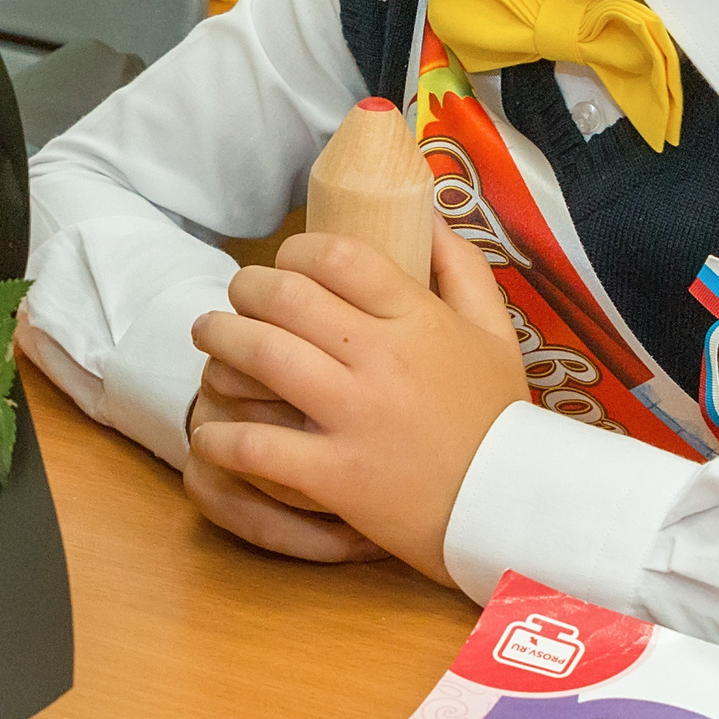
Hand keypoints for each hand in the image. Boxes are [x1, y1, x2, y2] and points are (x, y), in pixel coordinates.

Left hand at [189, 220, 526, 585]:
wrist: (509, 507)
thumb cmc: (495, 417)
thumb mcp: (496, 332)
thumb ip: (463, 266)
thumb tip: (426, 211)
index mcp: (418, 319)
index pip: (339, 257)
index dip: (298, 250)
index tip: (287, 262)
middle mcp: (382, 358)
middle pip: (286, 297)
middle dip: (246, 287)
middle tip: (236, 296)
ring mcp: (354, 416)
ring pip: (261, 355)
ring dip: (221, 340)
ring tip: (210, 338)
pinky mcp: (334, 475)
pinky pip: (256, 446)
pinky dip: (221, 436)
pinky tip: (211, 432)